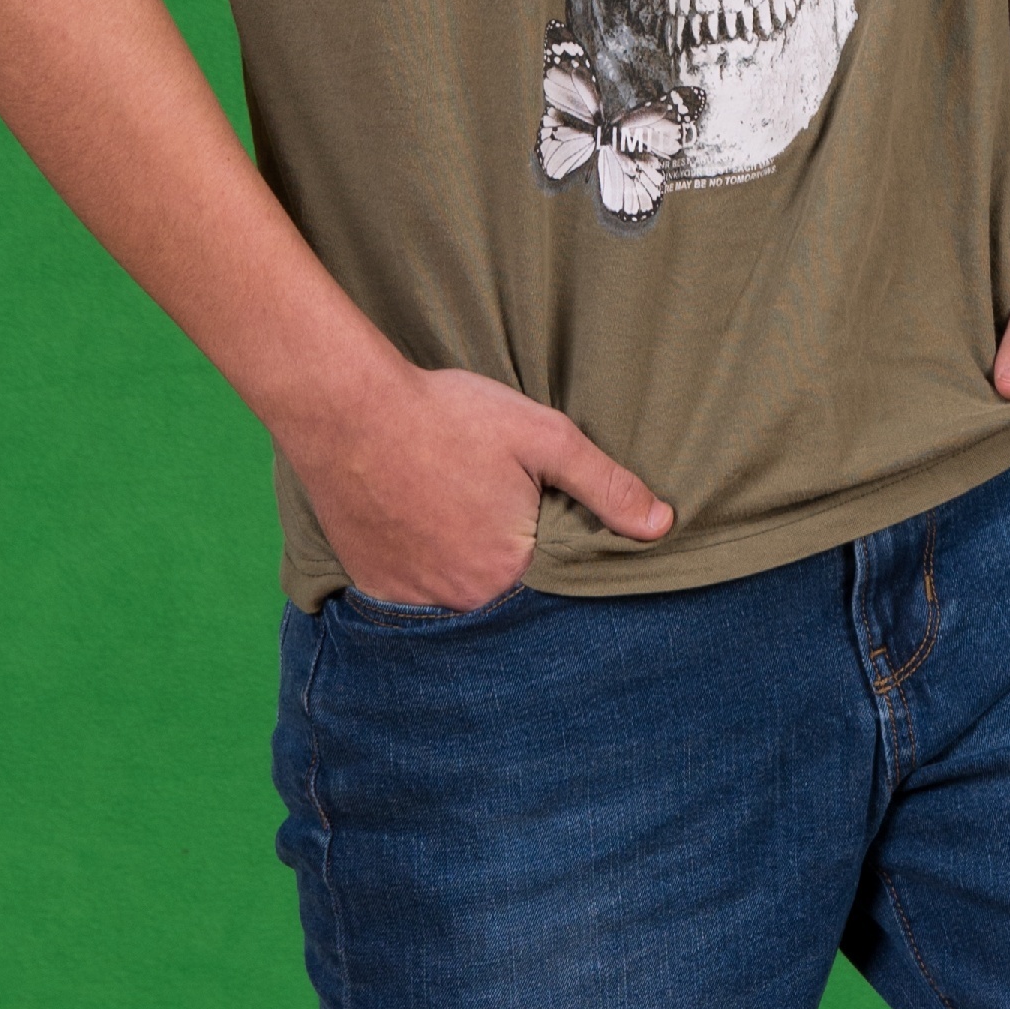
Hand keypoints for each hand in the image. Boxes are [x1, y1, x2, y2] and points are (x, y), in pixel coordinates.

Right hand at [298, 362, 673, 609]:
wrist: (347, 407)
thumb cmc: (449, 416)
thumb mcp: (542, 436)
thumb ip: (605, 485)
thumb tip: (662, 525)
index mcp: (511, 572)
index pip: (553, 588)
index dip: (554, 557)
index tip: (541, 524)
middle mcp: (463, 601)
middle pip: (504, 597)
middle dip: (508, 566)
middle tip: (490, 512)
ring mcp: (411, 598)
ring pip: (457, 599)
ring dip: (465, 571)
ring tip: (458, 517)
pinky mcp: (373, 584)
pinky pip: (411, 596)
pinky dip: (421, 571)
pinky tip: (421, 528)